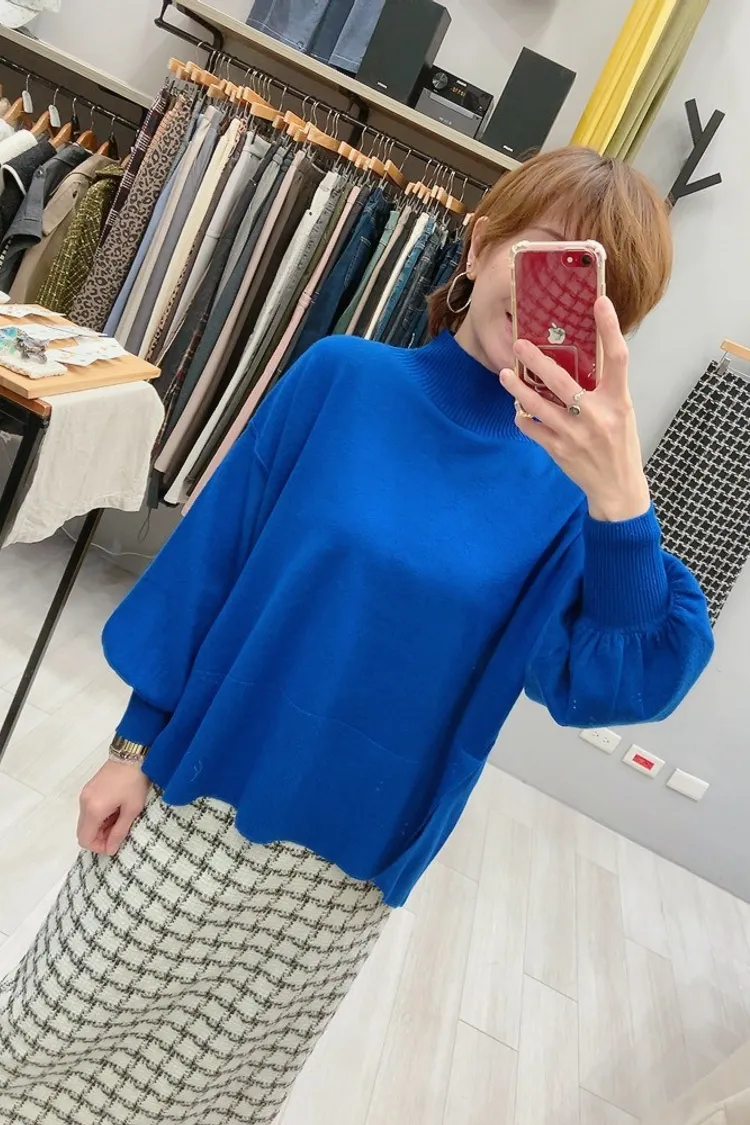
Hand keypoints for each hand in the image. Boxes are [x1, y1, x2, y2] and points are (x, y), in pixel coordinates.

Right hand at [78, 759, 150, 855]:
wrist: (131, 755)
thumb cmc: (134, 782)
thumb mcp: (132, 809)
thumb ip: (119, 832)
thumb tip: (110, 850)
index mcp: (94, 810)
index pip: (85, 839)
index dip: (98, 847)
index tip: (114, 843)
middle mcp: (84, 803)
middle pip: (83, 831)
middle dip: (99, 837)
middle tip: (119, 831)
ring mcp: (84, 794)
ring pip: (86, 821)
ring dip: (100, 826)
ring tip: (120, 818)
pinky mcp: (88, 789)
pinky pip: (88, 810)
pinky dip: (99, 816)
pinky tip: (115, 809)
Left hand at [499, 297, 651, 521]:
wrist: (617, 487)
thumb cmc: (620, 445)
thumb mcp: (621, 412)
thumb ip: (603, 388)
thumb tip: (579, 359)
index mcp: (618, 401)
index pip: (618, 357)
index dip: (609, 327)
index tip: (599, 301)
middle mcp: (597, 416)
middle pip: (562, 381)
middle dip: (537, 361)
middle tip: (519, 345)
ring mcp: (575, 435)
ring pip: (538, 406)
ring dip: (518, 389)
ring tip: (505, 375)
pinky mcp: (559, 450)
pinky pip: (532, 428)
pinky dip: (523, 418)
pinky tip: (519, 411)